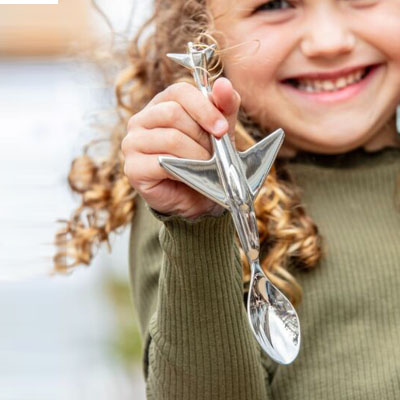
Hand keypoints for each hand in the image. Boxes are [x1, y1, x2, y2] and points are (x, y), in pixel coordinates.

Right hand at [121, 77, 240, 218]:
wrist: (194, 197)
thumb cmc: (204, 160)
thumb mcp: (218, 131)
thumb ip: (223, 107)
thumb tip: (224, 83)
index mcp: (160, 104)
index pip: (179, 92)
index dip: (204, 108)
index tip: (223, 128)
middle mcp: (141, 120)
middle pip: (173, 114)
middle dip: (201, 136)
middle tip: (215, 154)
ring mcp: (132, 143)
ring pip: (171, 138)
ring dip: (197, 155)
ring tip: (207, 166)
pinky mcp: (133, 167)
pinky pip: (161, 162)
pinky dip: (184, 170)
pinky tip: (192, 176)